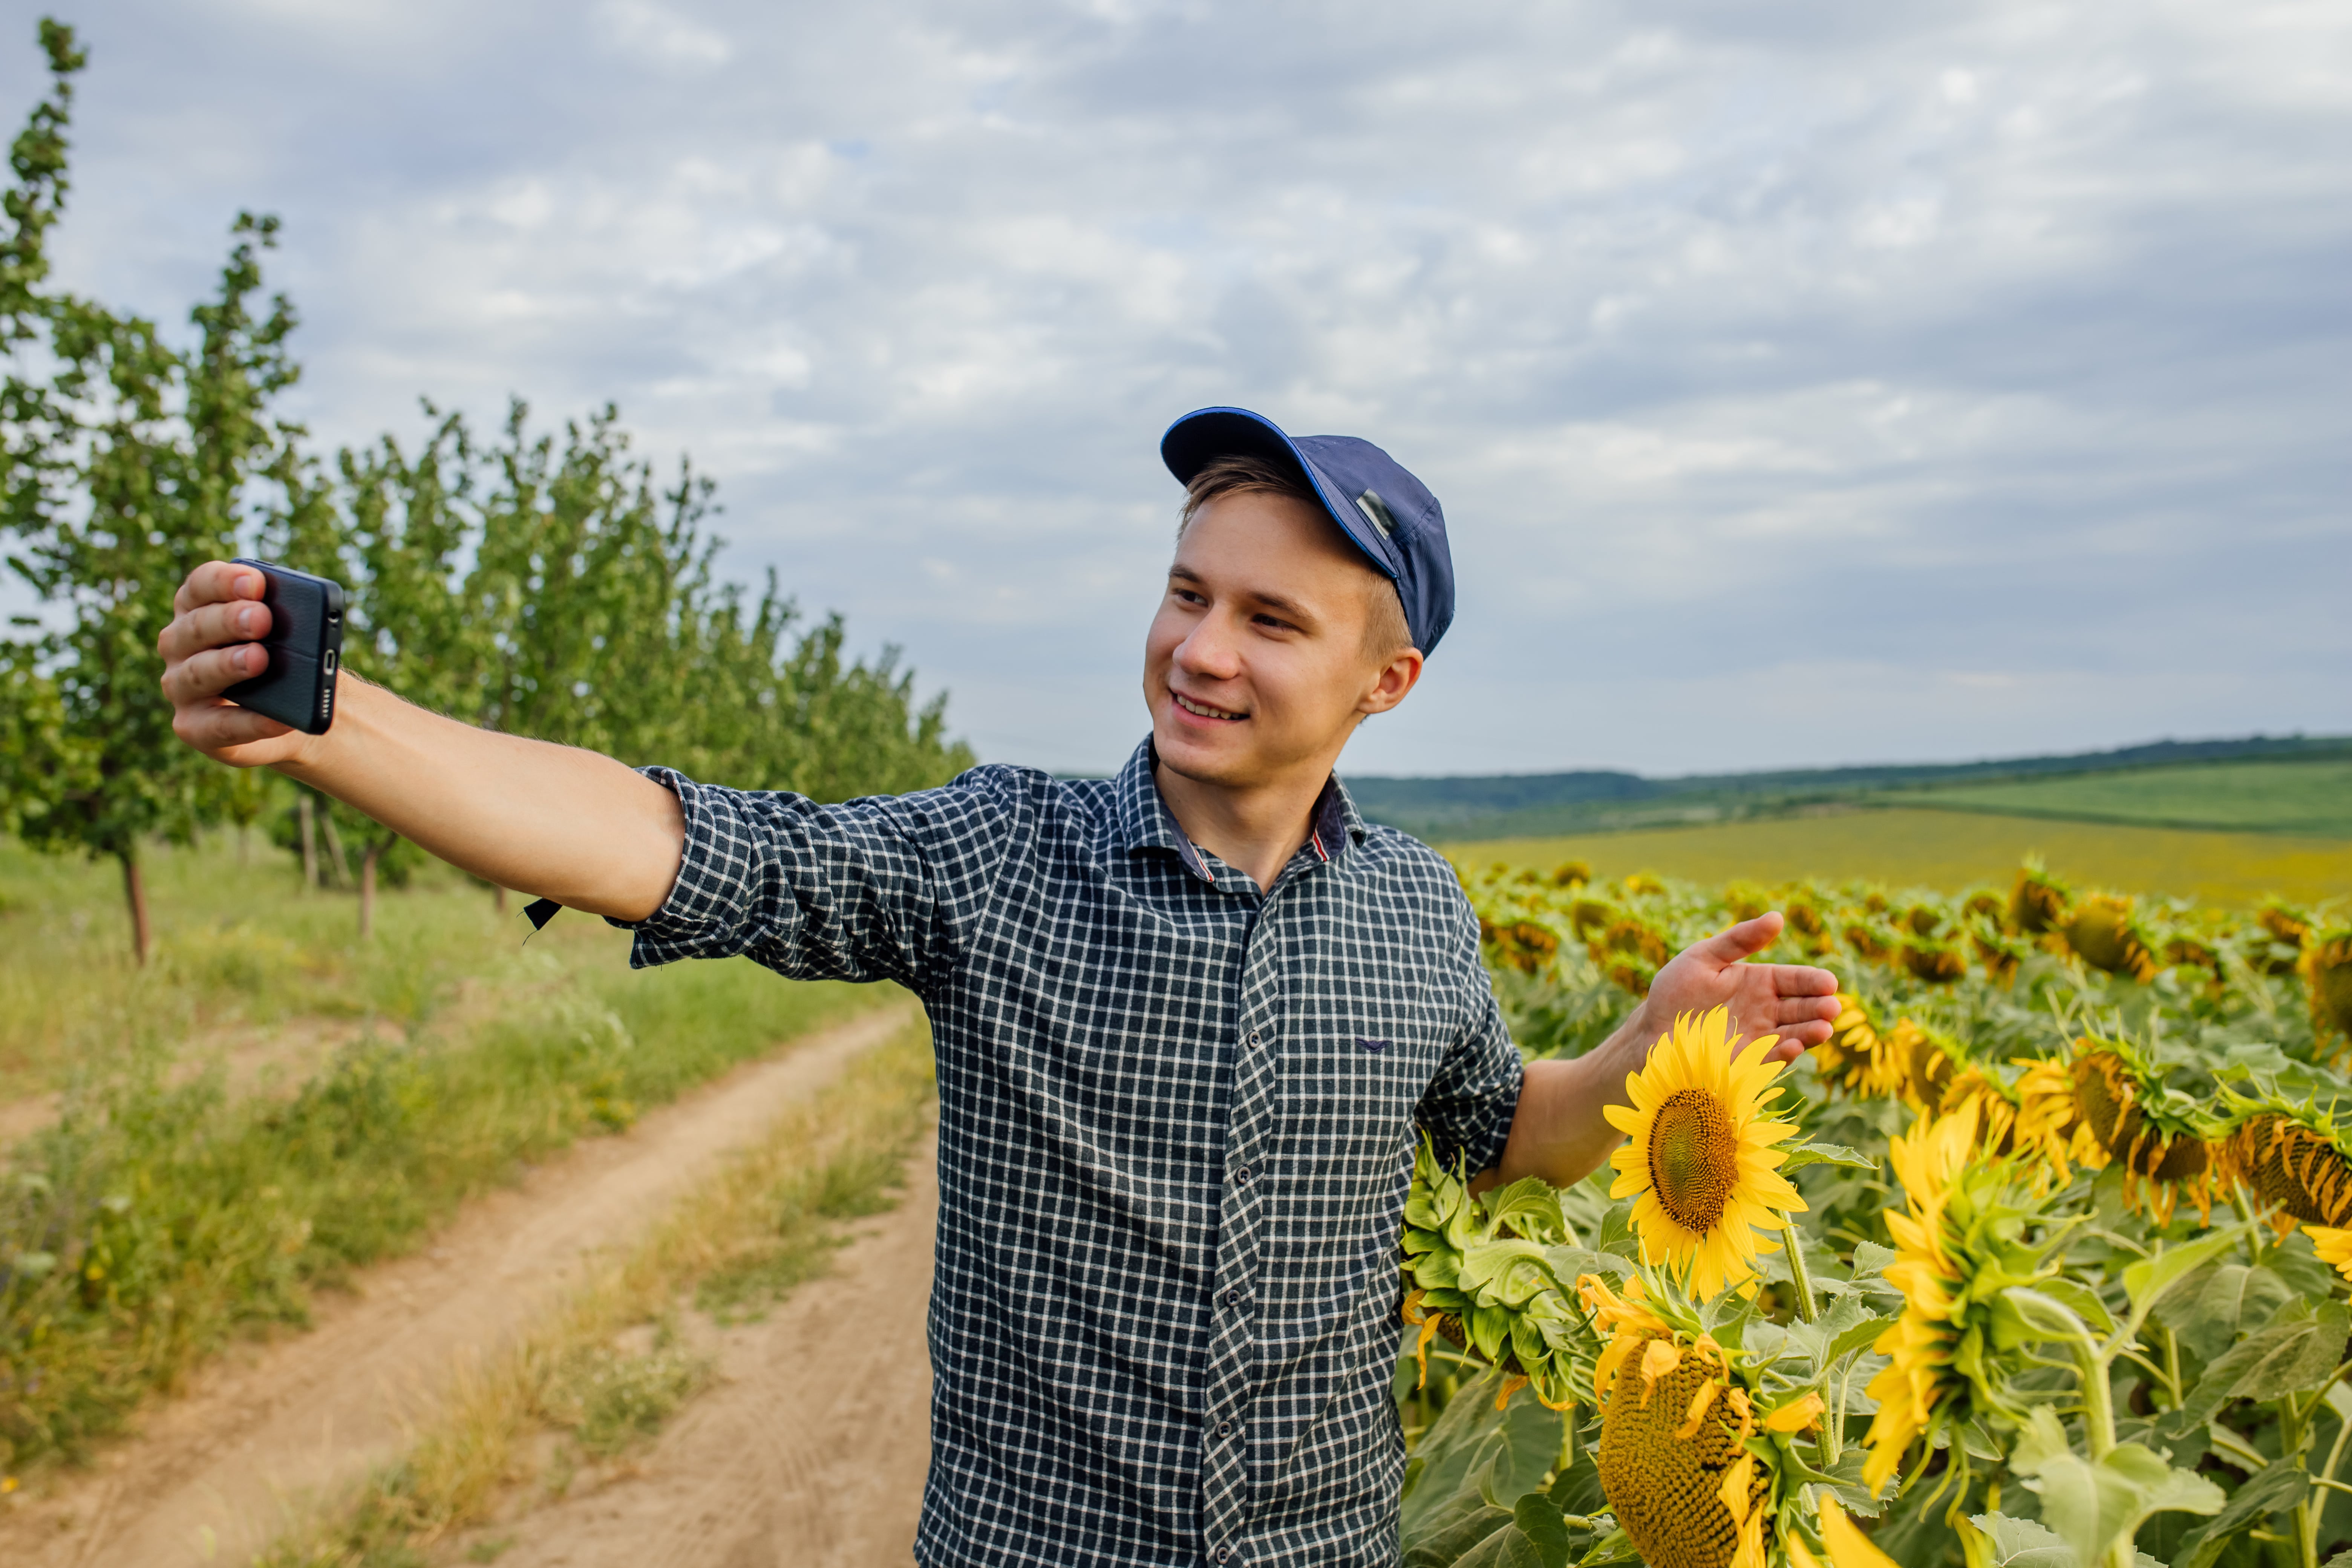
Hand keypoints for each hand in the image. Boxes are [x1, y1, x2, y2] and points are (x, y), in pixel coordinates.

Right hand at [158, 560, 317, 768]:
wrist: (293, 713)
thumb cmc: (284, 660)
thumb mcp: (290, 636)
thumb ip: (289, 621)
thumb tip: (308, 619)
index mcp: (197, 609)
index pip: (200, 585)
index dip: (224, 581)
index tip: (255, 581)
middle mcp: (179, 644)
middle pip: (197, 627)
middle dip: (229, 620)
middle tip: (262, 618)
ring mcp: (181, 686)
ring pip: (198, 673)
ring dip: (229, 664)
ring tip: (260, 659)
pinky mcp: (194, 727)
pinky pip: (219, 726)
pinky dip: (251, 722)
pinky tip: (280, 720)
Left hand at [1633, 912, 1839, 1064]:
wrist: (1650, 1030)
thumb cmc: (1676, 991)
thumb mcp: (1704, 957)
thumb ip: (1739, 940)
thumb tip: (1778, 917)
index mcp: (1760, 982)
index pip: (1795, 980)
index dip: (1813, 981)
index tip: (1829, 982)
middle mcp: (1765, 1011)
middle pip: (1802, 1009)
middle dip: (1820, 1008)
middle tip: (1832, 1007)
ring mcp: (1758, 1038)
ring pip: (1794, 1034)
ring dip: (1810, 1033)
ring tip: (1824, 1028)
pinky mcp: (1747, 1062)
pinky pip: (1771, 1058)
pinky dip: (1785, 1053)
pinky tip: (1793, 1045)